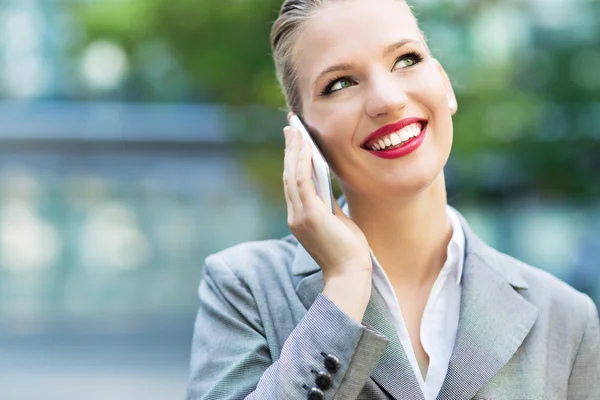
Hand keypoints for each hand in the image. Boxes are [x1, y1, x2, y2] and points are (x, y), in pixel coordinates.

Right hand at [282, 116, 371, 283]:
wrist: (350, 274)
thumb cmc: (348, 251)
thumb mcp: (336, 222)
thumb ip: (328, 204)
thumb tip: (327, 185)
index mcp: (300, 218)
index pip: (293, 184)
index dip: (292, 161)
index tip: (294, 142)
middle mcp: (294, 216)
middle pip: (289, 176)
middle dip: (290, 150)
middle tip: (291, 127)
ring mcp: (299, 216)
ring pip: (292, 175)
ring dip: (294, 151)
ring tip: (296, 130)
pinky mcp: (309, 215)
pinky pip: (301, 182)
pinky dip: (301, 163)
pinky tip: (305, 147)